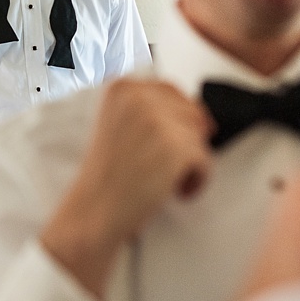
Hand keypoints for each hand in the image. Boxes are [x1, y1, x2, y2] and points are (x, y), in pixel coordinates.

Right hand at [40, 78, 212, 298]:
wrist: (93, 211)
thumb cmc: (106, 177)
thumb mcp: (118, 125)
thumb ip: (150, 111)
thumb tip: (199, 115)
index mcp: (122, 89)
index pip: (171, 91)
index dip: (182, 116)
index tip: (180, 135)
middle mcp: (139, 98)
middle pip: (192, 113)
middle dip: (186, 141)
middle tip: (166, 165)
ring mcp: (158, 122)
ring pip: (200, 138)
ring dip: (190, 162)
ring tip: (165, 180)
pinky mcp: (176, 148)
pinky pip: (205, 161)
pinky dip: (196, 180)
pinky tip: (175, 191)